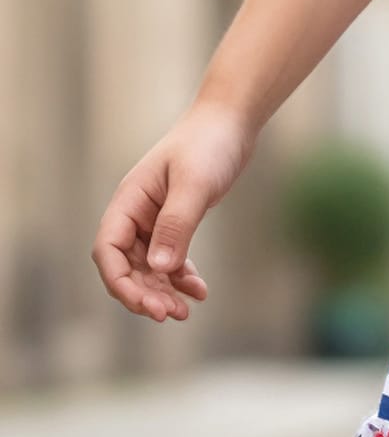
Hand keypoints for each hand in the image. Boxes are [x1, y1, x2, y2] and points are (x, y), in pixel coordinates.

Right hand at [90, 99, 255, 321]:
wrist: (231, 121)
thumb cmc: (209, 144)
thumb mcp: (194, 184)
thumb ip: (176, 225)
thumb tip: (158, 269)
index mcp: (128, 201)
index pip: (108, 250)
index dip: (121, 282)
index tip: (145, 305)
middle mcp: (136, 213)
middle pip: (127, 265)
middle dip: (144, 293)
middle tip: (171, 315)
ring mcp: (154, 218)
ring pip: (149, 267)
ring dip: (162, 290)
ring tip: (185, 312)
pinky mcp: (176, 221)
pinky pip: (171, 257)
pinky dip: (181, 276)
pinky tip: (199, 291)